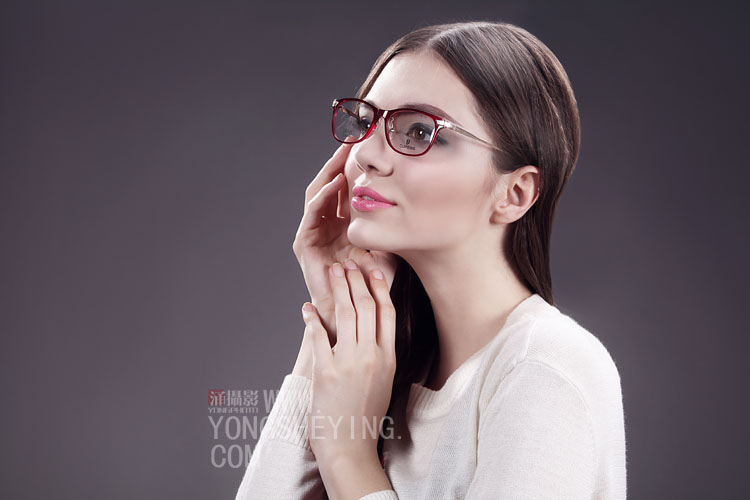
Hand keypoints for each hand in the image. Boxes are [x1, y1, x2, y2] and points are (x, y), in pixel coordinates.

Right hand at [292, 143, 397, 352]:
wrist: (354, 311)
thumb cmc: (373, 282)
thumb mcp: (389, 245)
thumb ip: (394, 226)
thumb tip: (417, 202)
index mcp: (343, 222)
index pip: (346, 187)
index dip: (354, 166)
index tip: (369, 144)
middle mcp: (326, 224)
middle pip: (330, 184)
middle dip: (339, 161)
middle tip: (354, 138)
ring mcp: (314, 233)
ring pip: (318, 193)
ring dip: (330, 172)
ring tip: (344, 153)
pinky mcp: (305, 244)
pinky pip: (312, 213)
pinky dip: (323, 196)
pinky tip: (337, 182)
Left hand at [300, 260, 396, 467]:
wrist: (349, 446)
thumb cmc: (365, 415)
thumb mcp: (383, 381)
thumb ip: (380, 353)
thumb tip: (371, 328)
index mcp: (388, 358)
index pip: (387, 313)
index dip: (378, 287)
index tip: (372, 270)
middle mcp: (371, 356)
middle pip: (366, 306)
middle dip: (355, 280)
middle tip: (348, 264)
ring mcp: (349, 363)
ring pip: (344, 314)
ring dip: (337, 289)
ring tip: (332, 273)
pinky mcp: (326, 371)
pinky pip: (317, 335)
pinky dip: (310, 318)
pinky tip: (306, 308)